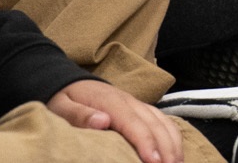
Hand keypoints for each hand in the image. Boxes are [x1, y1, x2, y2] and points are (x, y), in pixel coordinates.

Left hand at [46, 80, 183, 162]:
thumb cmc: (65, 99)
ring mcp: (138, 105)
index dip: (146, 143)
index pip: (134, 123)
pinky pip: (163, 121)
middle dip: (166, 147)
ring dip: (174, 143)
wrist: (69, 82)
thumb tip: (102, 121)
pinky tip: (176, 152)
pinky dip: (173, 136)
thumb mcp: (61, 106)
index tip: (154, 162)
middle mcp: (130, 102)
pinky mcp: (141, 109)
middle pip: (155, 124)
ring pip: (164, 122)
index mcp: (111, 102)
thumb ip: (79, 115)